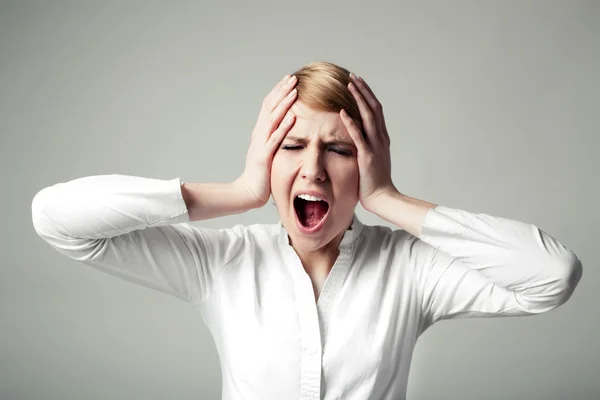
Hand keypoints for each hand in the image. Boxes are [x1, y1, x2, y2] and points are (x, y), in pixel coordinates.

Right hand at [234, 74, 297, 207]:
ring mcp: (260, 144)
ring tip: (294, 90)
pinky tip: (293, 117)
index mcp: (260, 132)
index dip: (278, 92)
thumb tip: (285, 127)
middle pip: (270, 107)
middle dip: (282, 91)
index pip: (269, 106)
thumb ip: (274, 138)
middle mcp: (259, 134)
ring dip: (283, 103)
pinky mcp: (264, 156)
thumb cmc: (261, 174)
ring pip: (272, 118)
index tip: (290, 80)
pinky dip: (284, 127)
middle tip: (293, 77)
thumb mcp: (268, 151)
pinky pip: (275, 139)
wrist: (249, 192)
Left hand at [340, 73, 396, 211]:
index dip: (368, 96)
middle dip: (363, 90)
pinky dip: (351, 122)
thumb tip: (357, 139)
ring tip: (349, 85)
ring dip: (359, 99)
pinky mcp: (367, 156)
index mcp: (382, 138)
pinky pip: (358, 136)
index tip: (359, 83)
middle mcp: (381, 138)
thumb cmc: (374, 182)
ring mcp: (375, 146)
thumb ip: (366, 147)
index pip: (376, 111)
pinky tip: (343, 111)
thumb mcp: (371, 160)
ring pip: (369, 116)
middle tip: (353, 76)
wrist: (383, 198)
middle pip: (374, 108)